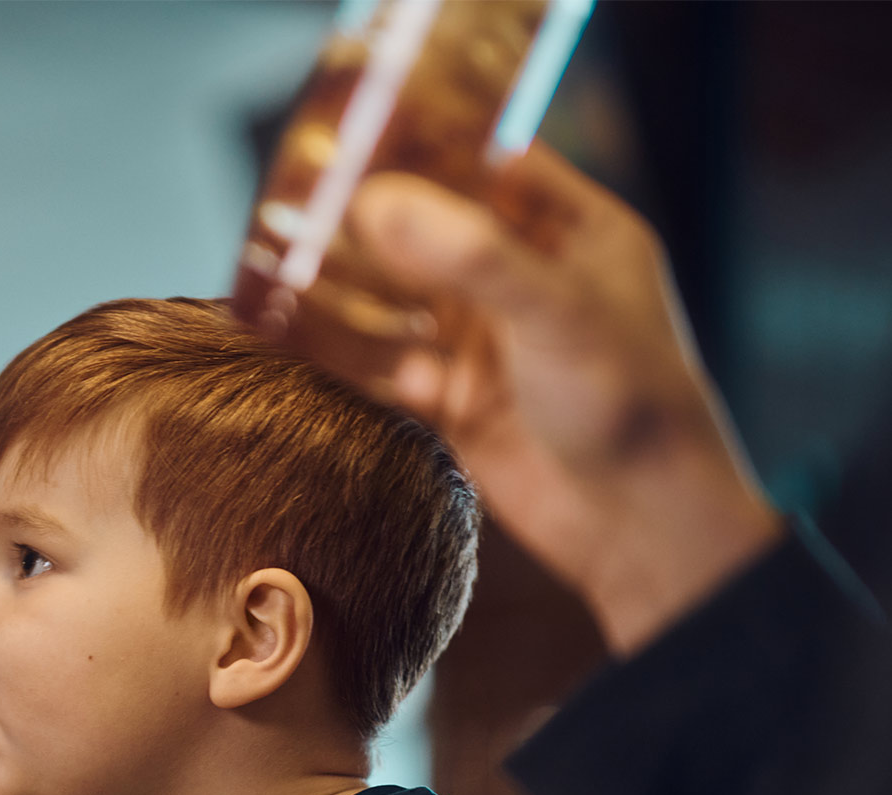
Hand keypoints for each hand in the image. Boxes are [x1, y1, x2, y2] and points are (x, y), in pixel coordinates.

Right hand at [345, 145, 782, 654]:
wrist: (639, 528)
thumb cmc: (633, 407)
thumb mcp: (554, 311)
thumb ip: (469, 255)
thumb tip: (375, 202)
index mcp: (576, 234)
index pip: (493, 162)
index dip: (430, 146)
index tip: (359, 137)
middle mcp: (529, 281)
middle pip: (436, 231)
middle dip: (374, 222)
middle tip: (301, 207)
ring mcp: (491, 344)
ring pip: (404, 300)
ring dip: (353, 289)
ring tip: (284, 270)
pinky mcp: (459, 403)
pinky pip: (389, 366)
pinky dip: (348, 356)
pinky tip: (300, 341)